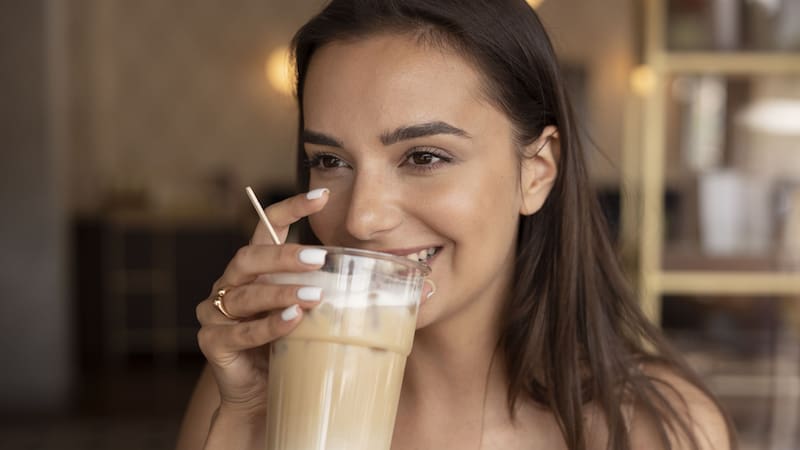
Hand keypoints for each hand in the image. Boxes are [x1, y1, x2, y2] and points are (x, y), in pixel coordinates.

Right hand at [196, 188, 328, 416]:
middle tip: (318, 258)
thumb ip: (338, 292)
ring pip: (246, 295)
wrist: (260, 396)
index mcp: (254, 269)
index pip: (267, 227)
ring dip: (282, 293)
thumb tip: (409, 285)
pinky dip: (269, 326)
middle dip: (284, 256)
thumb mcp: (313, 313)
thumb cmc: (290, 348)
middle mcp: (230, 284)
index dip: (291, 208)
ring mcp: (216, 313)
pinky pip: (242, 332)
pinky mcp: (213, 342)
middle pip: (250, 258)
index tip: (322, 195)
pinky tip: (293, 321)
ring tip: (314, 297)